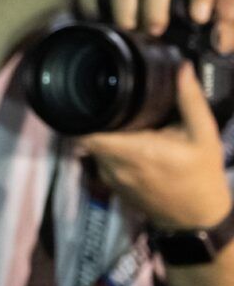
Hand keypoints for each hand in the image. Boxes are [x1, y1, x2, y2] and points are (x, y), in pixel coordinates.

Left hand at [80, 64, 233, 232]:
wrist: (196, 217)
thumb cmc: (201, 174)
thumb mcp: (203, 134)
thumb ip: (190, 100)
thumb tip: (181, 68)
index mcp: (136, 151)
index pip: (88, 133)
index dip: (81, 115)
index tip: (86, 97)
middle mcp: (116, 166)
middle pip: (87, 137)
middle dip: (95, 119)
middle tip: (111, 103)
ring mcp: (111, 179)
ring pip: (93, 149)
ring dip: (103, 135)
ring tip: (122, 121)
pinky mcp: (112, 186)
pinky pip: (101, 161)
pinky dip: (109, 150)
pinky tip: (128, 141)